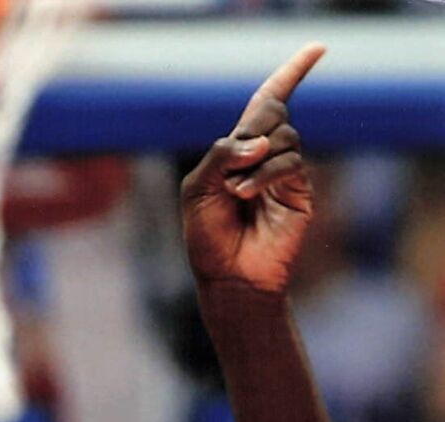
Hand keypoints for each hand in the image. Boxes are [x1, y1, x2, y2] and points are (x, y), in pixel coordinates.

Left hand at [182, 44, 323, 295]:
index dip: (290, 74)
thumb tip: (261, 141)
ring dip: (254, 161)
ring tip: (234, 194)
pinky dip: (264, 174)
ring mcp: (285, 174)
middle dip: (255, 127)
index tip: (317, 49)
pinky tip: (244, 194)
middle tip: (235, 164)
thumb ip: (220, 155)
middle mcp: (265, 157)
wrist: (227, 279)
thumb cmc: (207, 238)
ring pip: (284, 137)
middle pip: (273, 112)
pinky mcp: (300, 192)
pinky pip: (288, 163)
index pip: (267, 103)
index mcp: (239, 151)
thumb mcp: (197, 190)